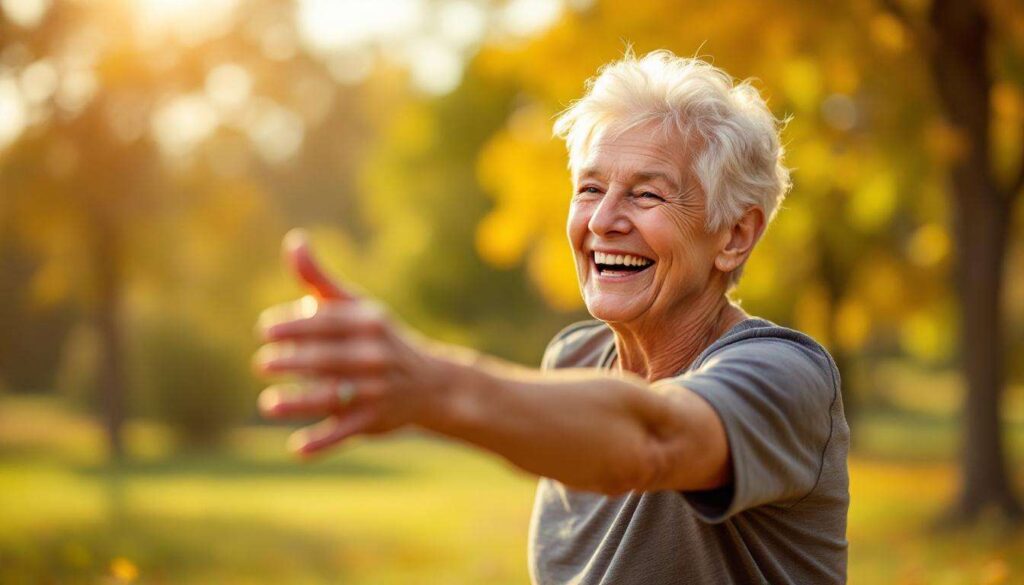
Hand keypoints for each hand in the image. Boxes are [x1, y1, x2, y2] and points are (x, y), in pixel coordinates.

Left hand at [254, 229, 451, 456]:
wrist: (428, 382)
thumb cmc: (376, 336)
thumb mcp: (354, 305)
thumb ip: (318, 278)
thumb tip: (293, 240)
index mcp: (369, 323)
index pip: (328, 323)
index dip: (295, 325)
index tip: (265, 330)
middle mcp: (376, 356)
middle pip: (329, 359)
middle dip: (294, 362)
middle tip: (261, 363)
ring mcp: (377, 390)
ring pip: (335, 396)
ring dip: (302, 402)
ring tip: (269, 404)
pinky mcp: (374, 421)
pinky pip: (346, 431)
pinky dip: (323, 441)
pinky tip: (297, 448)